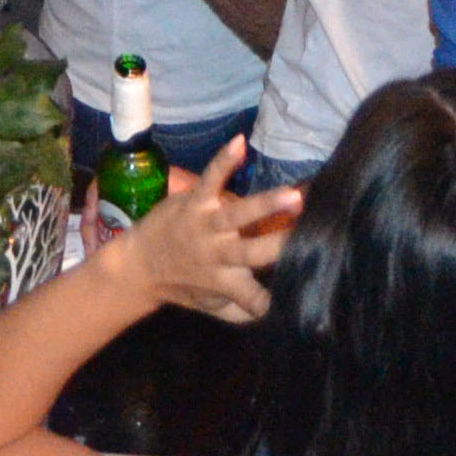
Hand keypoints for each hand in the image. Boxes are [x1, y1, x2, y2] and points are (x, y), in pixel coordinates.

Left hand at [114, 137, 299, 323]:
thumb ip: (246, 313)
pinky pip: (210, 180)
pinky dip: (224, 161)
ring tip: (293, 195)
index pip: (259, 298)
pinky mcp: (193, 203)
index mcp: (228, 284)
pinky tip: (240, 142)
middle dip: (283, 244)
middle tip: (316, 234)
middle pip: (256, 252)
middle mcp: (219, 256)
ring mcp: (206, 226)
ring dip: (265, 204)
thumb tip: (280, 313)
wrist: (139, 265)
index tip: (306, 294)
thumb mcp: (216, 309)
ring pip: (239, 215)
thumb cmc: (185, 285)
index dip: (280, 300)